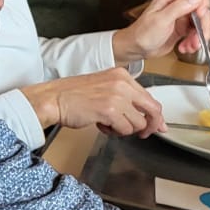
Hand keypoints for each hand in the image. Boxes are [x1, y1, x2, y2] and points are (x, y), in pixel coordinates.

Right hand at [25, 68, 166, 134]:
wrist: (52, 99)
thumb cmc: (72, 95)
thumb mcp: (103, 88)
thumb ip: (126, 99)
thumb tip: (149, 119)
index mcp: (122, 76)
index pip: (150, 98)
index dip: (155, 116)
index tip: (157, 125)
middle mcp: (122, 84)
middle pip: (153, 110)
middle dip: (150, 126)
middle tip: (143, 134)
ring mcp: (117, 97)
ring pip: (138, 123)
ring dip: (125, 129)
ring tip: (108, 124)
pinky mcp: (110, 110)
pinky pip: (125, 129)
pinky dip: (115, 132)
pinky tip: (102, 126)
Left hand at [114, 0, 209, 64]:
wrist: (136, 48)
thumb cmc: (141, 33)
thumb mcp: (160, 19)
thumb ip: (178, 7)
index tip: (201, 13)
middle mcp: (177, 6)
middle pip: (202, 8)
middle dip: (204, 24)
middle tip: (199, 35)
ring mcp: (181, 17)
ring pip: (202, 22)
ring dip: (199, 36)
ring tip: (191, 45)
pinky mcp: (183, 29)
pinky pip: (196, 33)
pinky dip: (194, 42)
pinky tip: (186, 47)